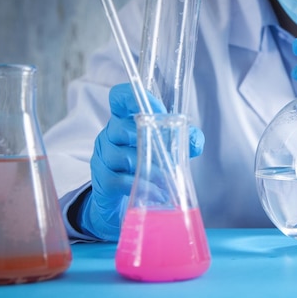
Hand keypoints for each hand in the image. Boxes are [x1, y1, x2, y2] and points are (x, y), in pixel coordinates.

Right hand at [78, 83, 204, 240]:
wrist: (121, 201)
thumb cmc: (143, 165)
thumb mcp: (165, 149)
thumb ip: (183, 140)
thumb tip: (193, 140)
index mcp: (123, 120)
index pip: (119, 98)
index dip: (130, 97)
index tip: (154, 109)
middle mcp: (109, 135)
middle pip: (121, 128)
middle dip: (148, 140)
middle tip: (167, 153)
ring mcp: (103, 157)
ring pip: (123, 155)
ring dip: (149, 167)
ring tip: (166, 178)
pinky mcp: (103, 180)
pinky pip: (121, 180)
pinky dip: (143, 185)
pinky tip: (157, 192)